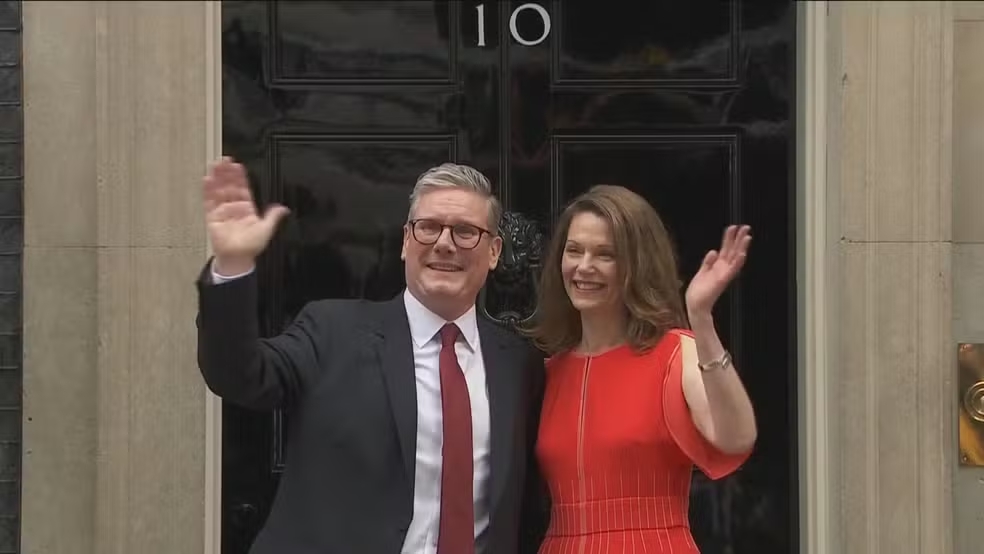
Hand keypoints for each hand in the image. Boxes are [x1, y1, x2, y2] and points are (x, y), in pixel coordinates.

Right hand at [203, 157, 288, 272]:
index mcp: (247, 209)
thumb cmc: (251, 247)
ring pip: (219, 190)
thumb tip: (283, 208)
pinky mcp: (213, 216)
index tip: (238, 166)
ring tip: (216, 165)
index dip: (240, 177)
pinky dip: (208, 191)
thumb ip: (273, 216)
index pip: (243, 188)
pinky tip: (207, 180)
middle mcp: (234, 207)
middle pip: (230, 186)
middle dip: (227, 173)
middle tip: (225, 160)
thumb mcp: (267, 229)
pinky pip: (209, 201)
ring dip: (218, 178)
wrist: (238, 258)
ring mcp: (223, 211)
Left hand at [685, 225, 750, 316]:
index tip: (734, 227)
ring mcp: (724, 274)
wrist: (695, 305)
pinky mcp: (722, 280)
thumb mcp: (702, 272)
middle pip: (733, 250)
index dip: (730, 238)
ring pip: (735, 258)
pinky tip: (742, 254)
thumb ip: (708, 262)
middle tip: (746, 227)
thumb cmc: (698, 291)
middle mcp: (723, 269)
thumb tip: (713, 251)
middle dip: (739, 239)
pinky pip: (732, 270)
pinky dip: (737, 262)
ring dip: (742, 248)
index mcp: (718, 266)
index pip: (726, 248)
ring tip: (747, 237)